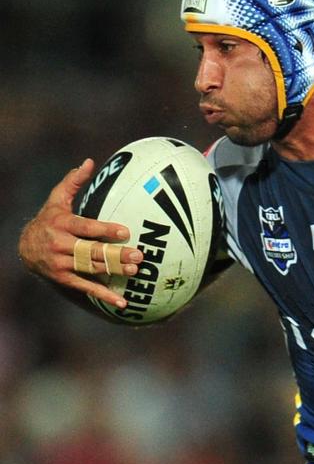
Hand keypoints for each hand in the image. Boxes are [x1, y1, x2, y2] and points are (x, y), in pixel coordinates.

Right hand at [18, 159, 143, 308]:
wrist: (24, 248)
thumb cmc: (48, 219)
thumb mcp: (56, 199)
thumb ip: (73, 181)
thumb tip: (89, 161)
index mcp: (62, 224)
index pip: (85, 227)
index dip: (105, 229)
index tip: (126, 231)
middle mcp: (60, 245)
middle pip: (92, 251)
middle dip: (116, 254)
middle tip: (139, 255)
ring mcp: (62, 263)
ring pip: (91, 268)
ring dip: (114, 271)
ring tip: (136, 271)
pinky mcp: (64, 278)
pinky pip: (86, 287)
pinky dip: (104, 295)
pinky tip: (122, 302)